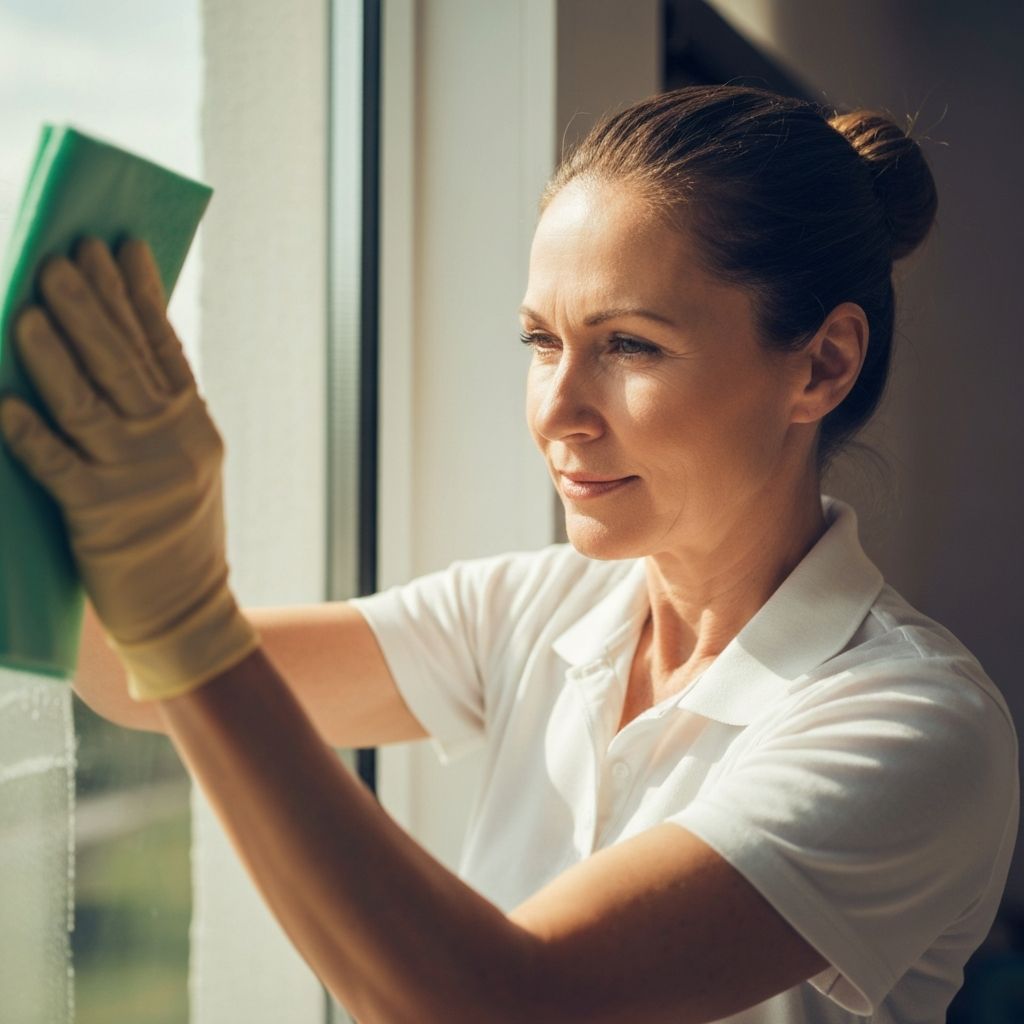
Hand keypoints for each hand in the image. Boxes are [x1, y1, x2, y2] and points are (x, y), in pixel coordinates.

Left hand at [0, 237, 258, 699]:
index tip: (116, 245)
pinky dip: (28, 436)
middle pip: (125, 364)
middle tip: (64, 253)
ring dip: (57, 353)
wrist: (189, 612)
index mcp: (193, 425)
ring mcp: (138, 481)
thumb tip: (124, 345)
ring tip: (32, 303)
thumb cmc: (179, 533)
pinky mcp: (101, 518)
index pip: (162, 347)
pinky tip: (3, 404)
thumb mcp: (188, 463)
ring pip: (89, 404)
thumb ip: (161, 408)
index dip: (138, 294)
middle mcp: (171, 444)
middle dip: (92, 305)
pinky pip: (56, 468)